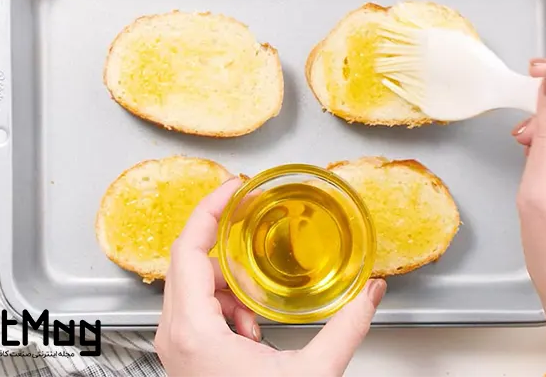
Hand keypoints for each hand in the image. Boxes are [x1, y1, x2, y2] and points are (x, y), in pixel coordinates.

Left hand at [154, 178, 387, 376]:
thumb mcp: (311, 374)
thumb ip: (347, 328)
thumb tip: (372, 293)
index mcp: (193, 330)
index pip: (189, 248)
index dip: (211, 209)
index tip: (233, 187)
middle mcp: (173, 332)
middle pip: (190, 260)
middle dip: (229, 245)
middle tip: (255, 225)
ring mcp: (174, 342)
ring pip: (195, 284)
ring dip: (230, 283)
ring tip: (260, 309)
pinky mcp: (183, 350)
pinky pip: (198, 306)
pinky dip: (226, 305)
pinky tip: (251, 331)